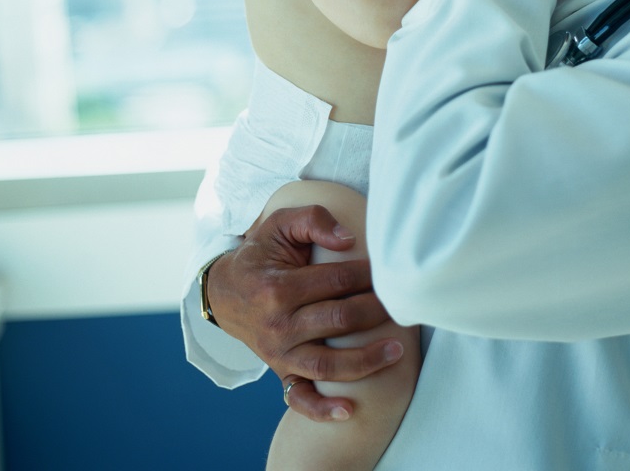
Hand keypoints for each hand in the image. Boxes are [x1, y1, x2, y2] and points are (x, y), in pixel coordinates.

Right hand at [206, 204, 403, 421]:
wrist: (226, 290)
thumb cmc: (263, 253)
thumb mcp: (281, 223)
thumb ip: (315, 221)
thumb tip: (349, 239)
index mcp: (279, 288)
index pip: (337, 281)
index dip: (368, 275)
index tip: (388, 270)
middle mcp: (278, 325)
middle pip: (339, 320)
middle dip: (376, 311)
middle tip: (403, 303)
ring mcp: (279, 353)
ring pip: (327, 364)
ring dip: (365, 361)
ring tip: (397, 350)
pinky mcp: (280, 371)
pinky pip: (299, 397)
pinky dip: (322, 409)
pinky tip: (348, 410)